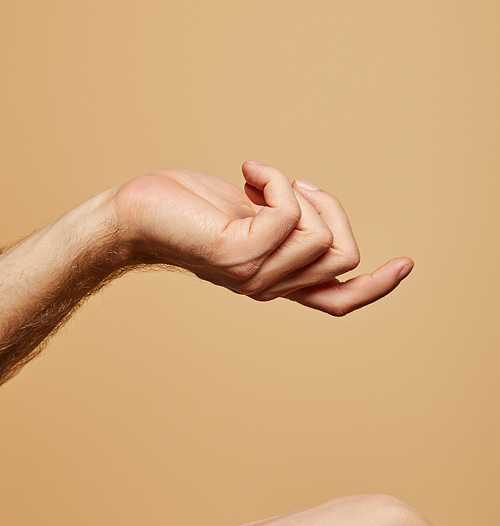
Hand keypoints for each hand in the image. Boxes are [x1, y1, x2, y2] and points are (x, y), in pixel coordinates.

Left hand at [113, 162, 412, 315]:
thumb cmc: (191, 210)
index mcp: (278, 281)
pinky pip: (289, 212)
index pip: (338, 300)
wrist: (138, 215)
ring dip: (298, 192)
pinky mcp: (239, 254)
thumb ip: (287, 227)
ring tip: (259, 182)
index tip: (407, 263)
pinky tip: (248, 172)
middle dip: (332, 208)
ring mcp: (255, 276)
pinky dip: (276, 180)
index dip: (377, 286)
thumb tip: (316, 209)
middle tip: (295, 186)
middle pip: (344, 256)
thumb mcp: (252, 217)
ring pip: (320, 236)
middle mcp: (270, 287)